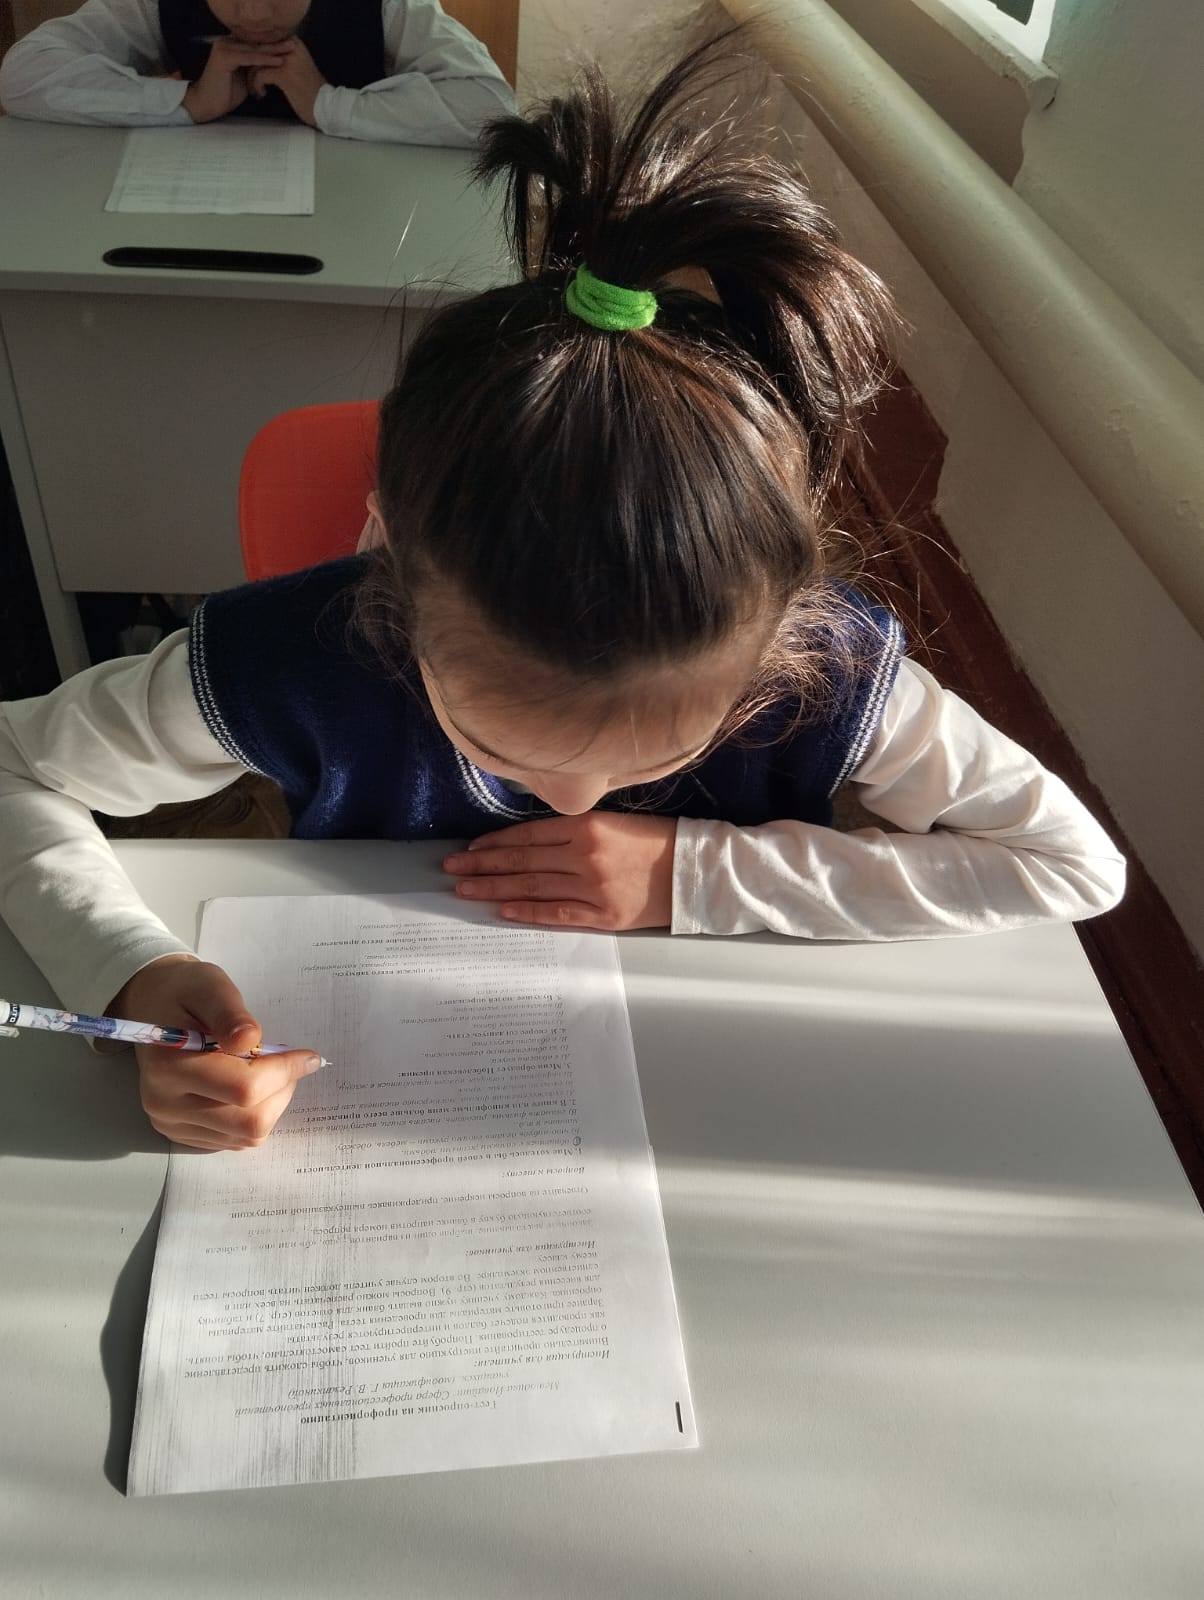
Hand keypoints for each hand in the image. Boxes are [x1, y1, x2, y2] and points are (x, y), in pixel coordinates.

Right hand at [111, 953, 322, 1151]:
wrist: (154, 1005)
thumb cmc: (186, 991)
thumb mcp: (210, 988)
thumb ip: (230, 1014)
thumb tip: (250, 1039)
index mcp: (169, 1066)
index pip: (244, 1088)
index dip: (285, 1072)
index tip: (308, 1056)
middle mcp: (165, 1103)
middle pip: (249, 1122)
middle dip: (281, 1091)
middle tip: (287, 1062)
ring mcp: (172, 1124)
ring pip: (247, 1137)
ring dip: (272, 1105)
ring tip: (268, 1072)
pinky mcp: (182, 1134)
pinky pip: (235, 1141)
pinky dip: (254, 1116)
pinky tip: (250, 1087)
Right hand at [182, 35, 291, 122]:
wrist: (208, 104)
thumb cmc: (226, 94)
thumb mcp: (245, 77)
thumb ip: (255, 68)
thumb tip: (271, 66)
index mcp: (231, 45)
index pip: (255, 42)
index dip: (272, 44)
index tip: (290, 46)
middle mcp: (226, 42)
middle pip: (255, 43)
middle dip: (276, 44)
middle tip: (294, 43)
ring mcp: (224, 47)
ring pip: (254, 49)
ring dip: (274, 50)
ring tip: (290, 50)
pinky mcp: (224, 56)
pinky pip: (249, 57)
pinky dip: (265, 60)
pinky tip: (278, 61)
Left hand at [248, 37, 326, 127]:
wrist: (324, 106)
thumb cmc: (310, 90)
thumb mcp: (298, 66)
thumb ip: (282, 56)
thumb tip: (261, 55)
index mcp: (294, 42)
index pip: (265, 40)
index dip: (254, 54)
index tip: (250, 66)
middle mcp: (290, 46)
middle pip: (259, 49)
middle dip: (250, 64)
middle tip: (247, 77)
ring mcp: (286, 60)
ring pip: (257, 62)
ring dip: (251, 77)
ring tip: (253, 88)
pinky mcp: (283, 75)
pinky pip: (259, 75)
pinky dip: (256, 85)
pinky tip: (261, 94)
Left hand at [443, 812, 677, 930]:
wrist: (695, 871)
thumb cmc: (655, 841)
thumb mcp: (613, 821)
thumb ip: (573, 829)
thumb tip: (528, 843)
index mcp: (587, 825)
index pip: (527, 834)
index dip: (495, 842)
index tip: (469, 848)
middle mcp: (585, 855)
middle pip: (522, 861)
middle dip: (482, 865)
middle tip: (450, 869)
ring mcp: (593, 887)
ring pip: (532, 887)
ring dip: (494, 888)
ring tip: (464, 890)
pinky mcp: (603, 915)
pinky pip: (557, 914)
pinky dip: (527, 912)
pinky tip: (502, 910)